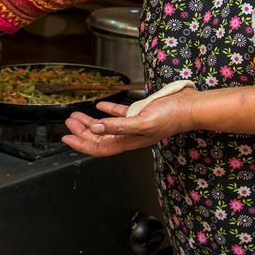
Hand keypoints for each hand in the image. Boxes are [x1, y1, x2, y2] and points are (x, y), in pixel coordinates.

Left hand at [62, 90, 196, 156]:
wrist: (189, 107)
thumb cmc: (170, 116)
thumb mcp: (142, 122)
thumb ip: (118, 126)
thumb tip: (97, 128)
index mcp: (128, 141)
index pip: (99, 148)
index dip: (81, 144)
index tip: (66, 138)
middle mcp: (129, 136)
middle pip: (99, 138)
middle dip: (82, 132)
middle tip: (68, 122)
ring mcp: (135, 125)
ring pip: (107, 127)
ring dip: (91, 122)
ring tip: (77, 115)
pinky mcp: (141, 114)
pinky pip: (120, 115)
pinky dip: (108, 112)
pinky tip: (100, 107)